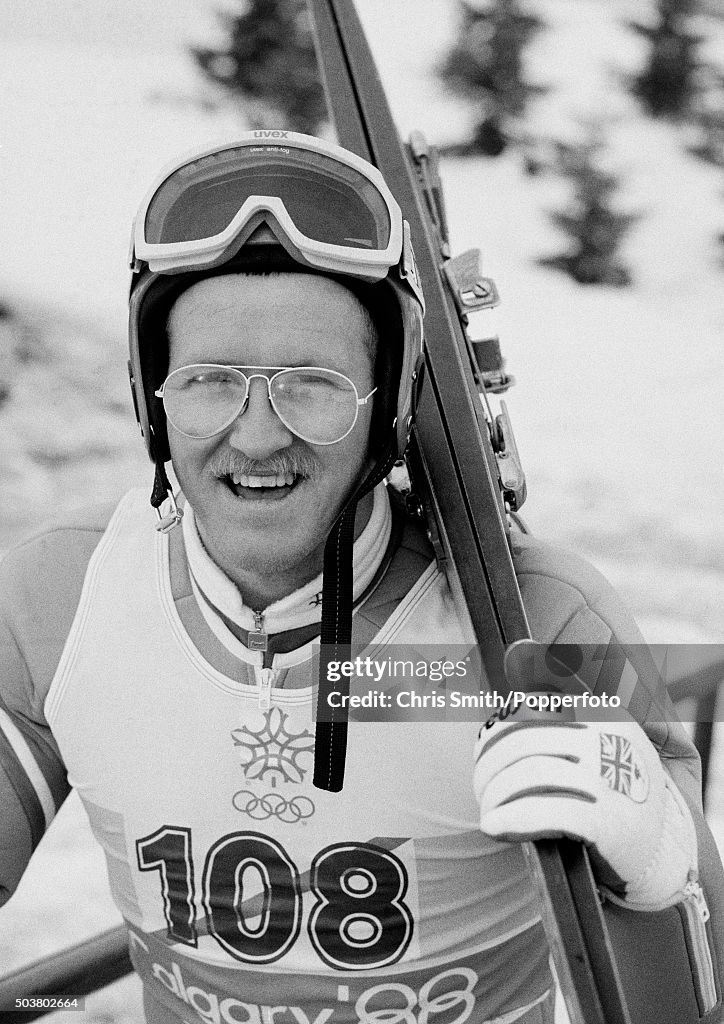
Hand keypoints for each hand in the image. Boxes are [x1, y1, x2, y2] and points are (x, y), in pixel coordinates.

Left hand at [473, 714, 696, 907]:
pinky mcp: (608, 821)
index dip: (497, 732)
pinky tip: (495, 826)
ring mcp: (610, 777)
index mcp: (605, 711)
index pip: (530, 706)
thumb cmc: (618, 792)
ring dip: (494, 795)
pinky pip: (544, 811)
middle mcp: (609, 737)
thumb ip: (562, 702)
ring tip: (490, 811)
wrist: (663, 854)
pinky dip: (511, 818)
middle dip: (489, 767)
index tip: (485, 752)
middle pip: (520, 740)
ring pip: (526, 774)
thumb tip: (513, 663)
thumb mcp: (602, 737)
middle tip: (484, 789)